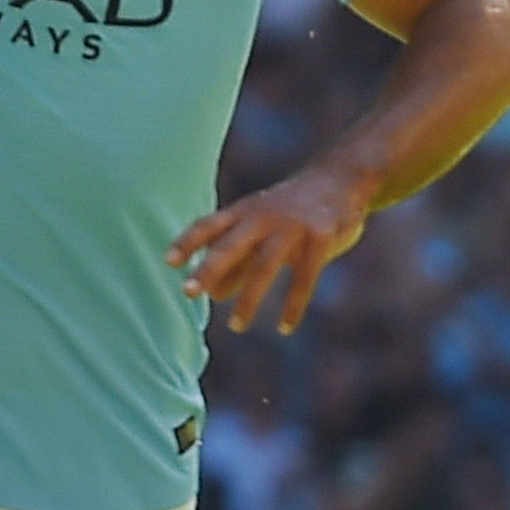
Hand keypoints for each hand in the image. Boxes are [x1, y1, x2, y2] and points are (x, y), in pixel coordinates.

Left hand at [168, 161, 372, 333]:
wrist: (340, 181)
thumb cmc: (289, 211)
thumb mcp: (259, 227)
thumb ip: (237, 258)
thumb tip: (212, 294)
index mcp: (244, 212)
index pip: (208, 225)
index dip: (188, 242)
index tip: (169, 262)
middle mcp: (263, 217)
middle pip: (230, 245)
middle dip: (208, 269)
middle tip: (188, 292)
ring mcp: (292, 227)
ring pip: (264, 267)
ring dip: (248, 300)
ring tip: (235, 327)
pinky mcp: (320, 240)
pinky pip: (304, 279)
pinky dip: (292, 306)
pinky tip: (284, 328)